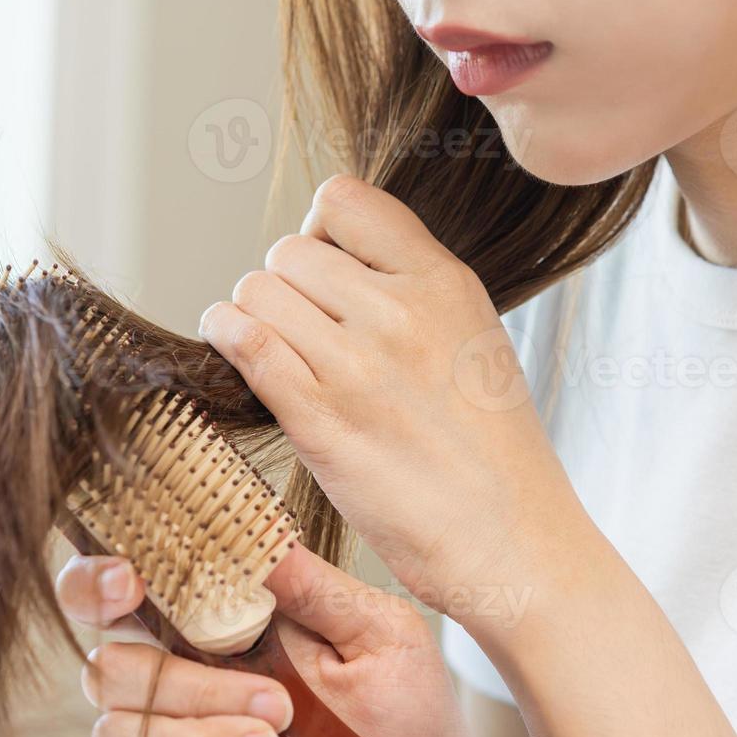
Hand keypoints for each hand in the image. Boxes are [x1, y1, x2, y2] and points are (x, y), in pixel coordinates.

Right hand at [55, 546, 471, 736]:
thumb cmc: (405, 712)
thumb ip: (314, 588)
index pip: (121, 592)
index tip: (130, 583)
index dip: (96, 582)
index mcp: (219, 622)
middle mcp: (186, 680)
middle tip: (274, 698)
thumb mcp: (380, 634)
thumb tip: (260, 536)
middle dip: (182, 684)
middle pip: (110, 670)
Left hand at [198, 174, 567, 601]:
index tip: (327, 274)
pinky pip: (245, 342)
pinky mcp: (320, 421)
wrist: (511, 536)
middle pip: (288, 250)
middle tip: (302, 332)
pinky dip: (225, 337)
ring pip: (256, 291)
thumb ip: (410, 285)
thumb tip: (330, 257)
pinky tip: (234, 350)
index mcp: (443, 281)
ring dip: (251, 316)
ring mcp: (358, 366)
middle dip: (283, 285)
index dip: (319, 232)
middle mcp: (400, 312)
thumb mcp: (473, 334)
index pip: (343, 200)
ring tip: (274, 351)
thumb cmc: (490, 446)